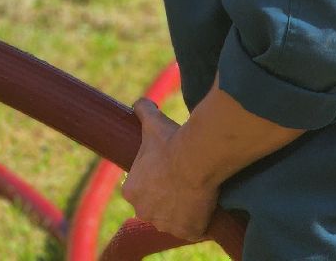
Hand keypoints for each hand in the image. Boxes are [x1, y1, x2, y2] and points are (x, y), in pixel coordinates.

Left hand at [121, 98, 218, 242]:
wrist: (195, 157)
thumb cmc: (171, 141)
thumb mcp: (152, 122)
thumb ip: (142, 110)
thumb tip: (140, 103)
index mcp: (131, 192)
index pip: (141, 191)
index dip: (154, 182)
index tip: (166, 173)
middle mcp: (144, 212)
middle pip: (156, 208)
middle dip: (166, 199)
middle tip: (181, 183)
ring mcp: (166, 225)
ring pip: (174, 220)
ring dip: (182, 212)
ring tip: (194, 193)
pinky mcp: (188, 232)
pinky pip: (194, 230)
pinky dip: (199, 222)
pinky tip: (204, 206)